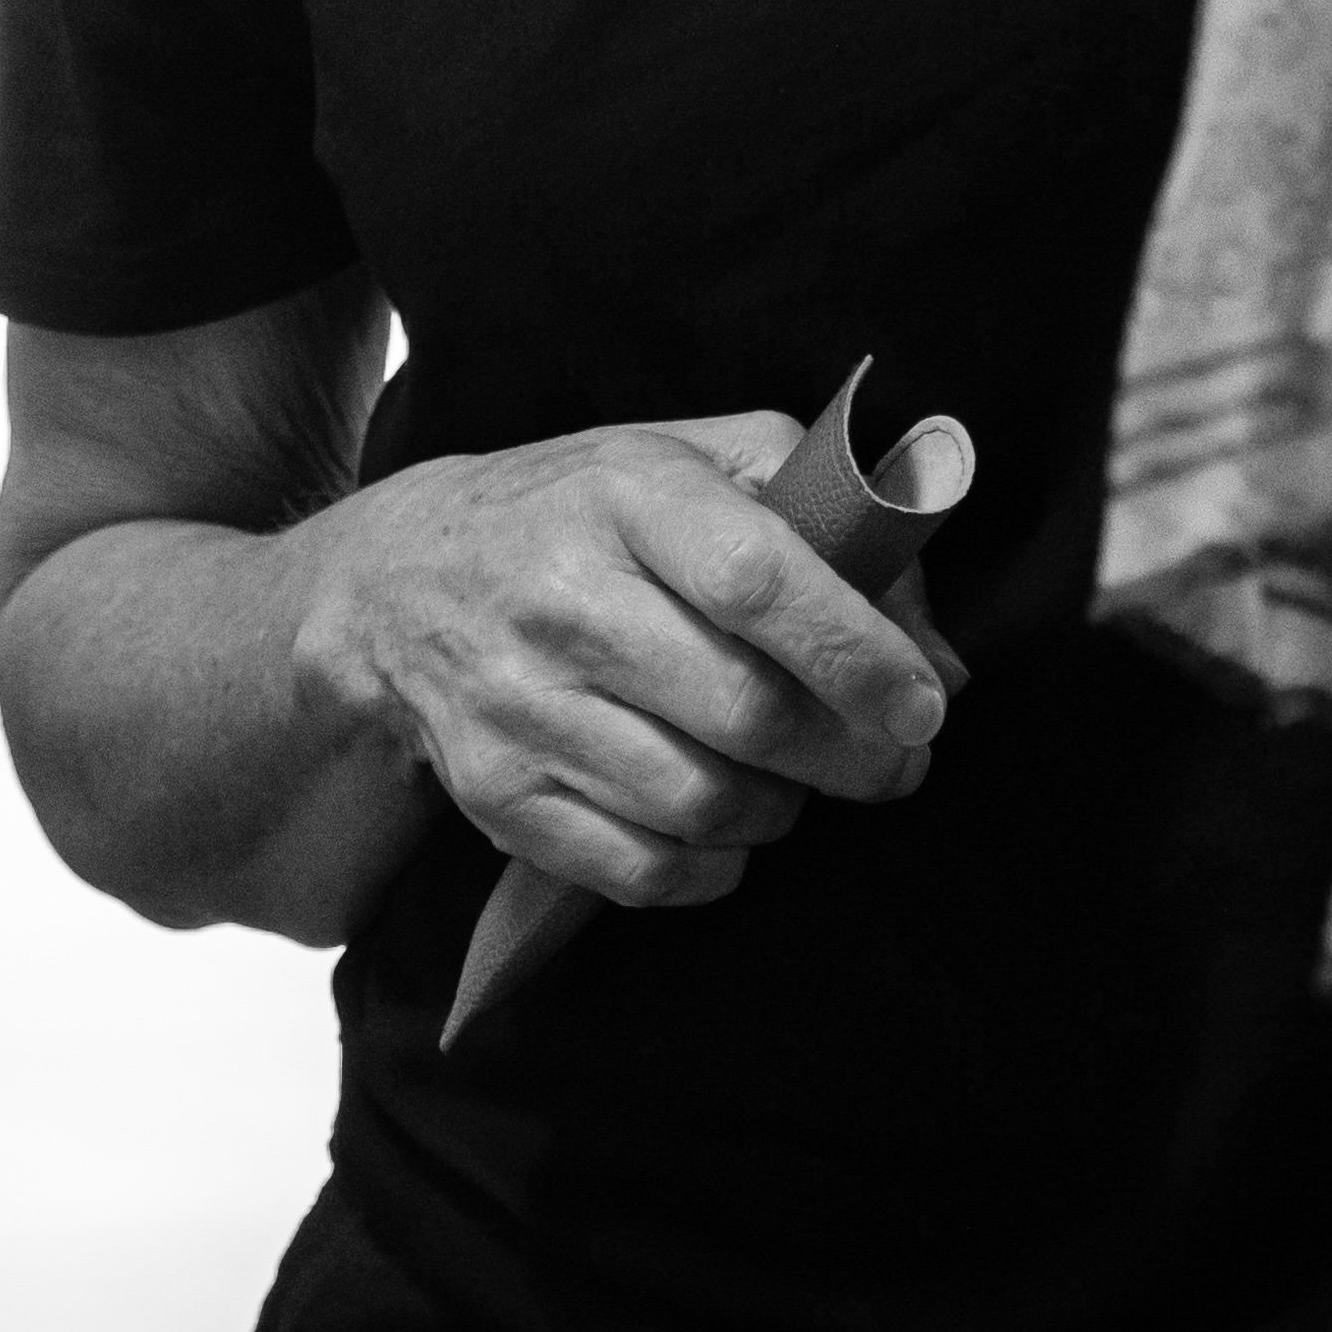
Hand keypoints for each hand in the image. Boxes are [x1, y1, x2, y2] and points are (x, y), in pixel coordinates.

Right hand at [292, 415, 948, 915]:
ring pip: (703, 803)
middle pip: (744, 713)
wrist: (395, 586)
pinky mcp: (498, 795)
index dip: (857, 652)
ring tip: (793, 778)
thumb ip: (831, 522)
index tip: (923, 703)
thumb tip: (935, 657)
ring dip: (783, 809)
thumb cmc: (581, 515)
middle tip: (892, 760)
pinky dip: (714, 867)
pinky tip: (722, 822)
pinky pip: (645, 871)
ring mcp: (521, 705)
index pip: (756, 578)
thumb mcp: (693, 460)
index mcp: (623, 495)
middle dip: (852, 756)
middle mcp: (561, 598)